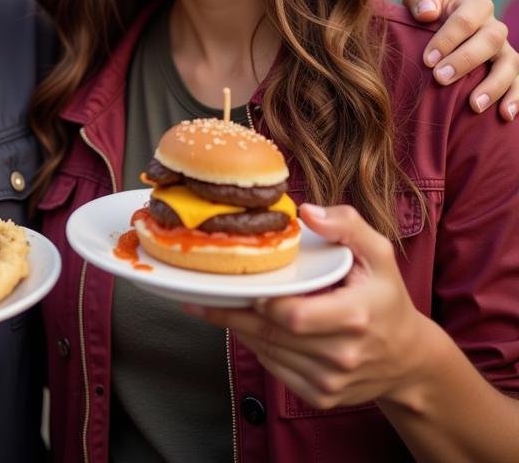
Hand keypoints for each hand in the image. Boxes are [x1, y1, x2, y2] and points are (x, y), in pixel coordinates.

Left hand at [185, 205, 434, 410]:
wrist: (409, 358)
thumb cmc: (386, 297)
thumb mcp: (379, 253)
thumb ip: (347, 225)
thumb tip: (307, 213)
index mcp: (354, 317)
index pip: (291, 315)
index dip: (259, 300)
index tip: (234, 281)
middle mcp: (342, 354)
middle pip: (271, 335)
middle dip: (232, 313)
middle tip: (201, 294)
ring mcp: (331, 381)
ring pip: (268, 353)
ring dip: (237, 330)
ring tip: (210, 307)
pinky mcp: (322, 396)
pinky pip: (276, 370)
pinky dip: (256, 348)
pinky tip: (243, 328)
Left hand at [403, 0, 517, 120]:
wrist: (435, 32)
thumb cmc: (425, 14)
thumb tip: (427, 13)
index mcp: (475, 6)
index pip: (466, 20)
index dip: (447, 39)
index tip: (427, 59)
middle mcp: (495, 27)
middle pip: (490, 41)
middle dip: (466, 61)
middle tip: (440, 78)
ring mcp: (505, 51)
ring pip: (510, 65)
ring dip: (494, 86)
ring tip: (475, 105)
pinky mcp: (510, 72)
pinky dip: (517, 99)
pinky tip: (505, 115)